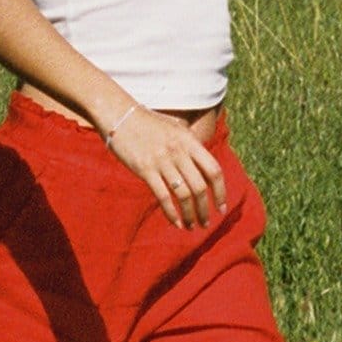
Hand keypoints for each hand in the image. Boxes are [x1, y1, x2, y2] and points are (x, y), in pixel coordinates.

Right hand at [105, 104, 227, 229]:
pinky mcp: (145, 169)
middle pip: (200, 187)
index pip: (214, 171)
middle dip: (205, 210)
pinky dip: (172, 213)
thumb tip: (205, 170)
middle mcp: (178, 151)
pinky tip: (176, 223)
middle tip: (205, 224)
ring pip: (183, 195)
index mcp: (190, 141)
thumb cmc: (149, 124)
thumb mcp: (176, 130)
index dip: (221, 192)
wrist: (119, 114)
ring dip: (190, 215)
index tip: (222, 208)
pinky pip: (163, 196)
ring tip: (191, 226)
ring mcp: (162, 160)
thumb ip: (192, 148)